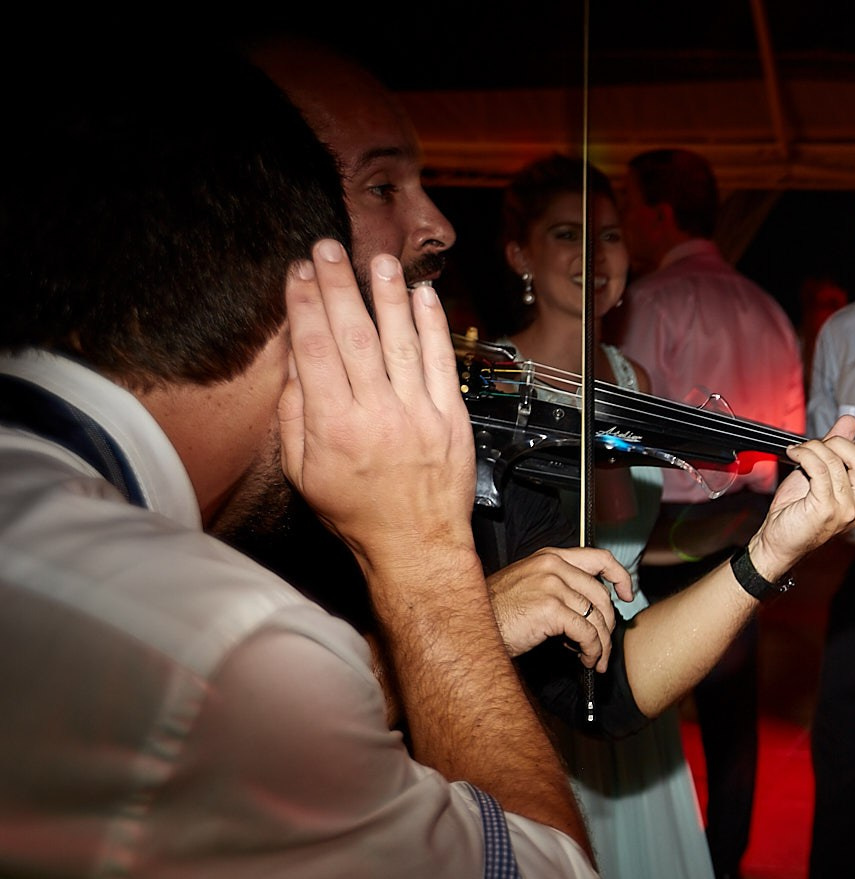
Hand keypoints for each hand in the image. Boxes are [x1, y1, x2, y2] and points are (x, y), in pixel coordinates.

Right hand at [279, 242, 474, 569]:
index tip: (297, 273)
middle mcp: (376, 416)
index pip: (314, 351)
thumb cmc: (355, 512)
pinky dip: (434, 327)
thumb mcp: (302, 472)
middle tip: (328, 249)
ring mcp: (419, 416)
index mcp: (333, 428)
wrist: (416, 546)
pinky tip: (424, 297)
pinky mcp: (452, 419)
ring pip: (401, 342)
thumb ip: (294, 415)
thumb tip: (294, 362)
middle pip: (354, 336)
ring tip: (379, 261)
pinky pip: (443, 364)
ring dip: (389, 296)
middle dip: (339, 287)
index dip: (304, 306)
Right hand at [486, 546, 631, 668]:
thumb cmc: (495, 613)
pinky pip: (587, 633)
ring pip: (596, 617)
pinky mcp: (551, 609)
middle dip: (609, 625)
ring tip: (595, 659)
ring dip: (601, 644)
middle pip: (602, 594)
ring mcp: (551, 586)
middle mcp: (553, 566)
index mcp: (549, 558)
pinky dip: (592, 650)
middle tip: (605, 645)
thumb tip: (588, 611)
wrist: (469, 627)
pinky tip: (586, 660)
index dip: (619, 576)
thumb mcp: (528, 588)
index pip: (598, 558)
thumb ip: (558, 589)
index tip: (627, 593)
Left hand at [750, 414, 854, 581]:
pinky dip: (804, 454)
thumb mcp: (823, 474)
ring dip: (813, 448)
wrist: (780, 540)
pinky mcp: (826, 508)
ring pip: (836, 460)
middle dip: (836, 442)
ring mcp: (846, 509)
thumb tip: (851, 421)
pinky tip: (795, 454)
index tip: (839, 444)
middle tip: (816, 447)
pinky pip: (819, 468)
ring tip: (800, 451)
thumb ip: (838, 447)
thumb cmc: (799, 512)